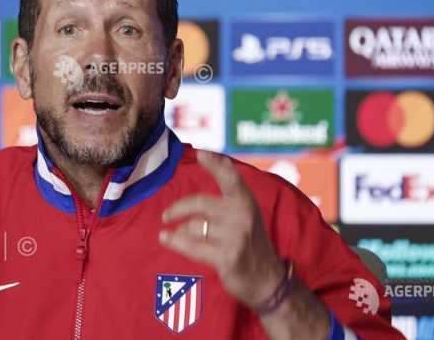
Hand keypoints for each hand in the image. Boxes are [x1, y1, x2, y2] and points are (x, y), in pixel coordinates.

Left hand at [159, 150, 284, 308]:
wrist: (267, 281)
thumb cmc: (250, 242)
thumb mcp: (248, 212)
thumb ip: (233, 190)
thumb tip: (220, 159)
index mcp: (246, 201)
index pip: (230, 177)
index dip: (215, 164)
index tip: (201, 153)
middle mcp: (242, 215)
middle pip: (199, 203)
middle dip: (178, 209)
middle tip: (166, 215)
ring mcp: (235, 236)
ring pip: (193, 227)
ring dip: (180, 232)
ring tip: (176, 235)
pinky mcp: (227, 257)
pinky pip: (191, 246)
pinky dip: (175, 242)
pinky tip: (166, 239)